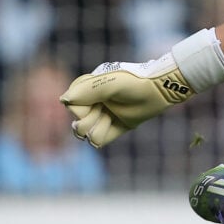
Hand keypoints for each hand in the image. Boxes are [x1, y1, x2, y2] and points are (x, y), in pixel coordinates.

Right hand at [60, 56, 196, 147]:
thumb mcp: (111, 84)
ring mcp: (104, 115)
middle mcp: (94, 103)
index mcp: (88, 90)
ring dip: (99, 129)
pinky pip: (100, 140)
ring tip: (110, 119)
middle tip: (104, 112)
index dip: (81, 109)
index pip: (71, 106)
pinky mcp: (116, 126)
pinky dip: (103, 137)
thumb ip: (88, 90)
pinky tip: (114, 125)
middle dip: (90, 121)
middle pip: (78, 124)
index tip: (96, 103)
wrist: (160, 90)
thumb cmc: (135, 82)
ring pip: (88, 134)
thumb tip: (63, 100)